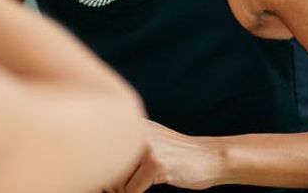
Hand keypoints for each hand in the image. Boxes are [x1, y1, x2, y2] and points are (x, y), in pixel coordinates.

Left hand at [107, 121, 225, 191]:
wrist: (209, 156)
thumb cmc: (175, 154)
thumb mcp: (148, 140)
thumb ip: (125, 147)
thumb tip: (98, 170)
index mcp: (130, 122)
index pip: (100, 148)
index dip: (103, 168)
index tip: (110, 179)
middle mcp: (135, 130)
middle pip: (107, 164)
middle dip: (112, 181)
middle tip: (125, 186)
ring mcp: (147, 147)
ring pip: (117, 178)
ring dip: (125, 189)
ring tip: (138, 185)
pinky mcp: (157, 164)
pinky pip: (133, 189)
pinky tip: (152, 185)